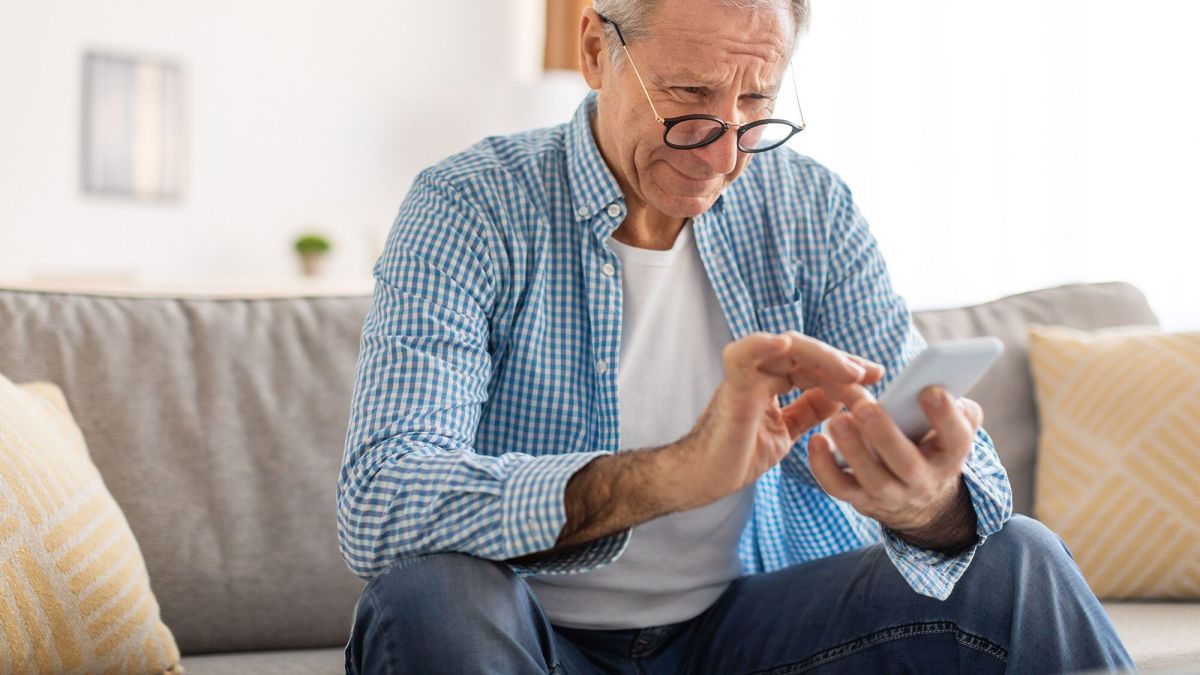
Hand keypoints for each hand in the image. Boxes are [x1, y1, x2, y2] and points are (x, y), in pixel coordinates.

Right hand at [668, 331, 884, 511]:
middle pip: (805, 351)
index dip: (844, 368)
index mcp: (771, 380)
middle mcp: (758, 371)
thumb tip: (840, 396)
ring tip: (851, 372)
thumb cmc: (738, 455)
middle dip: (841, 361)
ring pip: (786, 347)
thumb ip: (809, 410)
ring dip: (822, 357)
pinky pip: (743, 355)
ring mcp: (744, 375)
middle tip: (870, 374)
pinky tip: (785, 344)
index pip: (813, 363)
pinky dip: (762, 344)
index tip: (875, 376)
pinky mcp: (731, 387)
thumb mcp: (787, 431)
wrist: (705, 479)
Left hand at [808, 386, 983, 537]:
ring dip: (853, 449)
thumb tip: (943, 382)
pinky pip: (840, 487)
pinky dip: (824, 467)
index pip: (956, 439)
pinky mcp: (861, 498)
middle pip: (907, 463)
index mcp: (949, 456)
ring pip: (872, 477)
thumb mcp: (949, 430)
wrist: (917, 500)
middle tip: (865, 407)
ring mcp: (890, 494)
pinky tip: (816, 441)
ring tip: (837, 421)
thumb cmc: (929, 446)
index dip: (945, 416)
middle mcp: (922, 480)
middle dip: (885, 434)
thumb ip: (954, 407)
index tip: (929, 390)